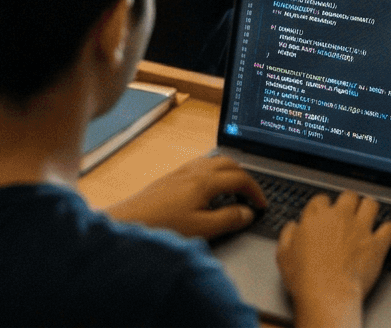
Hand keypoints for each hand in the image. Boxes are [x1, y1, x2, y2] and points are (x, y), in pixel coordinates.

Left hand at [109, 153, 264, 239]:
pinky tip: (208, 190)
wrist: (128, 222)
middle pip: (229, 163)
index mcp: (205, 181)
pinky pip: (200, 166)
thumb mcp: (201, 228)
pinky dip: (214, 173)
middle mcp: (194, 171)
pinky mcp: (171, 178)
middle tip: (251, 195)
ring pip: (214, 162)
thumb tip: (247, 213)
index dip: (255, 191)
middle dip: (245, 176)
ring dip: (229, 172)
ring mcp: (181, 172)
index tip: (262, 205)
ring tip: (234, 191)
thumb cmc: (162, 226)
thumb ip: (228, 219)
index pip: (240, 178)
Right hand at [277, 191, 390, 327]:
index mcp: (316, 218)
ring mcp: (361, 228)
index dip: (323, 206)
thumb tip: (293, 227)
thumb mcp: (283, 255)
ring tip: (368, 216)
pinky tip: (388, 234)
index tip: (324, 213)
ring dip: (369, 209)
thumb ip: (288, 235)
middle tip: (348, 213)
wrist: (327, 294)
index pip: (321, 200)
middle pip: (349, 196)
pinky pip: (390, 228)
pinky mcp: (377, 243)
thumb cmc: (305, 278)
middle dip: (348, 203)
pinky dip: (390, 230)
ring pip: (371, 204)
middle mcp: (340, 217)